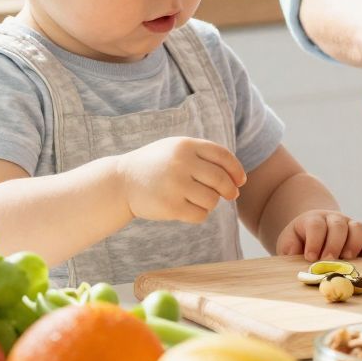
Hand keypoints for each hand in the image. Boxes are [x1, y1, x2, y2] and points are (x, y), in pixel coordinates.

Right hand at [115, 137, 246, 224]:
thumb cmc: (156, 166)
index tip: (240, 181)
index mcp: (185, 145)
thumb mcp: (176, 150)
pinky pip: (200, 214)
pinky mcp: (170, 206)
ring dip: (211, 203)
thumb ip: (204, 156)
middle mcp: (181, 163)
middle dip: (230, 190)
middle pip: (221, 179)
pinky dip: (199, 214)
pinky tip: (187, 209)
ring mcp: (175, 184)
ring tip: (197, 200)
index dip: (236, 170)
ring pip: (212, 199)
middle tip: (230, 195)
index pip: (223, 156)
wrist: (121, 182)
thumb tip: (237, 179)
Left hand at [277, 210, 361, 260]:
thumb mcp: (289, 242)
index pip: (316, 226)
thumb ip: (289, 247)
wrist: (314, 229)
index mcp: (313, 220)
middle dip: (334, 244)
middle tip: (329, 260)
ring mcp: (349, 225)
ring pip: (358, 227)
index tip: (310, 257)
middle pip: (338, 225)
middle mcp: (333, 219)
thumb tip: (294, 254)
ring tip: (348, 258)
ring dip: (354, 243)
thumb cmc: (300, 241)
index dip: (314, 241)